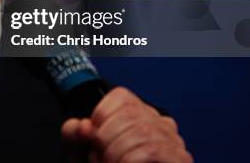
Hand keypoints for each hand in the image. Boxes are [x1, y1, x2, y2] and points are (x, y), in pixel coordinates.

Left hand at [62, 87, 192, 162]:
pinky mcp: (180, 159)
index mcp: (139, 114)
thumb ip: (74, 133)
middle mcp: (160, 123)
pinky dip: (128, 160)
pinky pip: (151, 150)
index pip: (122, 97)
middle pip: (130, 114)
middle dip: (106, 138)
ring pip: (141, 132)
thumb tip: (83, 126)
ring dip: (115, 152)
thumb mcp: (82, 149)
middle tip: (97, 158)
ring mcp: (173, 141)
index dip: (101, 115)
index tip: (93, 137)